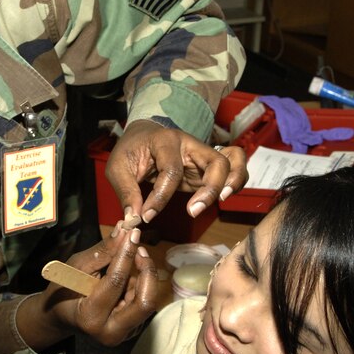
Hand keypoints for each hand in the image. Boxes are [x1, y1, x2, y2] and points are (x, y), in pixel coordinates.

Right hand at [18, 227, 157, 348]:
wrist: (61, 317)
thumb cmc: (64, 290)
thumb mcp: (76, 267)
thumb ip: (102, 252)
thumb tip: (124, 230)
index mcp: (91, 318)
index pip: (116, 282)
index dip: (126, 255)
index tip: (132, 234)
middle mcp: (111, 332)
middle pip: (144, 302)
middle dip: (147, 272)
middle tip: (140, 250)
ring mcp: (124, 335)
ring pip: (146, 301)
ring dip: (143, 277)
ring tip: (129, 262)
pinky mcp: (132, 331)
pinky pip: (143, 303)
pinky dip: (139, 285)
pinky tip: (127, 278)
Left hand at [105, 119, 247, 221]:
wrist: (143, 136)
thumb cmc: (131, 149)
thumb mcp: (117, 168)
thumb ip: (126, 192)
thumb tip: (134, 218)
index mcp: (167, 141)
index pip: (172, 171)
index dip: (160, 197)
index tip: (146, 216)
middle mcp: (191, 145)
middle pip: (216, 161)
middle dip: (210, 189)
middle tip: (192, 211)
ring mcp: (202, 155)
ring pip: (233, 161)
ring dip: (233, 182)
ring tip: (222, 201)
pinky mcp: (207, 168)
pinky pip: (232, 170)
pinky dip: (235, 182)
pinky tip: (224, 198)